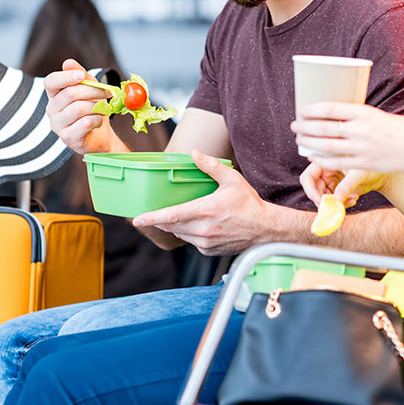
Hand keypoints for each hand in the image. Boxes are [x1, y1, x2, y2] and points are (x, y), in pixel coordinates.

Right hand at [44, 59, 120, 154]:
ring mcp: (58, 125)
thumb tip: (67, 63)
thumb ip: (81, 76)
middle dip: (93, 92)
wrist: (101, 136)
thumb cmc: (93, 109)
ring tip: (102, 109)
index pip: (51, 82)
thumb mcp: (90, 89)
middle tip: (107, 93)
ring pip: (79, 108)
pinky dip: (97, 120)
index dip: (66, 77)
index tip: (82, 76)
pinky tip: (98, 121)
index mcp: (54, 95)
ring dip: (97, 107)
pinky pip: (85, 123)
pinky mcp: (68, 138)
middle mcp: (52, 110)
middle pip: (70, 94)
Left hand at [132, 150, 270, 255]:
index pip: (172, 216)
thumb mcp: (232, 180)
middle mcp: (203, 229)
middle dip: (161, 220)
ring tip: (181, 215)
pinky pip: (191, 241)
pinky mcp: (209, 250)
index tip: (138, 219)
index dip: (153, 217)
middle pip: (172, 226)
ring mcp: (206, 242)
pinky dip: (189, 233)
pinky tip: (199, 224)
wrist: (265, 229)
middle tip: (153, 213)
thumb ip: (211, 167)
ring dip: (176, 226)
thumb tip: (195, 154)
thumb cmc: (250, 205)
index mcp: (206, 210)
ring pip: (180, 234)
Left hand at [291, 102, 403, 192]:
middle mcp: (361, 130)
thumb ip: (357, 116)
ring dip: (309, 142)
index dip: (312, 109)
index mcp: (364, 113)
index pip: (331, 108)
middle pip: (325, 127)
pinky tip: (311, 154)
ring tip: (299, 139)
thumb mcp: (377, 115)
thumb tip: (335, 114)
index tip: (301, 109)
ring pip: (327, 145)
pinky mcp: (363, 164)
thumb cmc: (397, 129)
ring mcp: (361, 148)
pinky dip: (321, 158)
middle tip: (294, 125)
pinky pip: (336, 162)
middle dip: (305, 126)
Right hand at [299, 162, 386, 207]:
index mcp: (325, 162)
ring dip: (334, 204)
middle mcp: (325, 172)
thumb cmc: (371, 166)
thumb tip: (336, 200)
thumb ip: (347, 185)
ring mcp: (330, 183)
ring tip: (351, 201)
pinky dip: (341, 204)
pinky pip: (333, 202)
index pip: (308, 177)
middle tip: (335, 207)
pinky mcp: (337, 191)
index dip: (310, 190)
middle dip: (324, 201)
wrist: (382, 173)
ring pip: (323, 199)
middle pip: (314, 191)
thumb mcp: (359, 173)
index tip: (321, 201)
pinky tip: (354, 199)